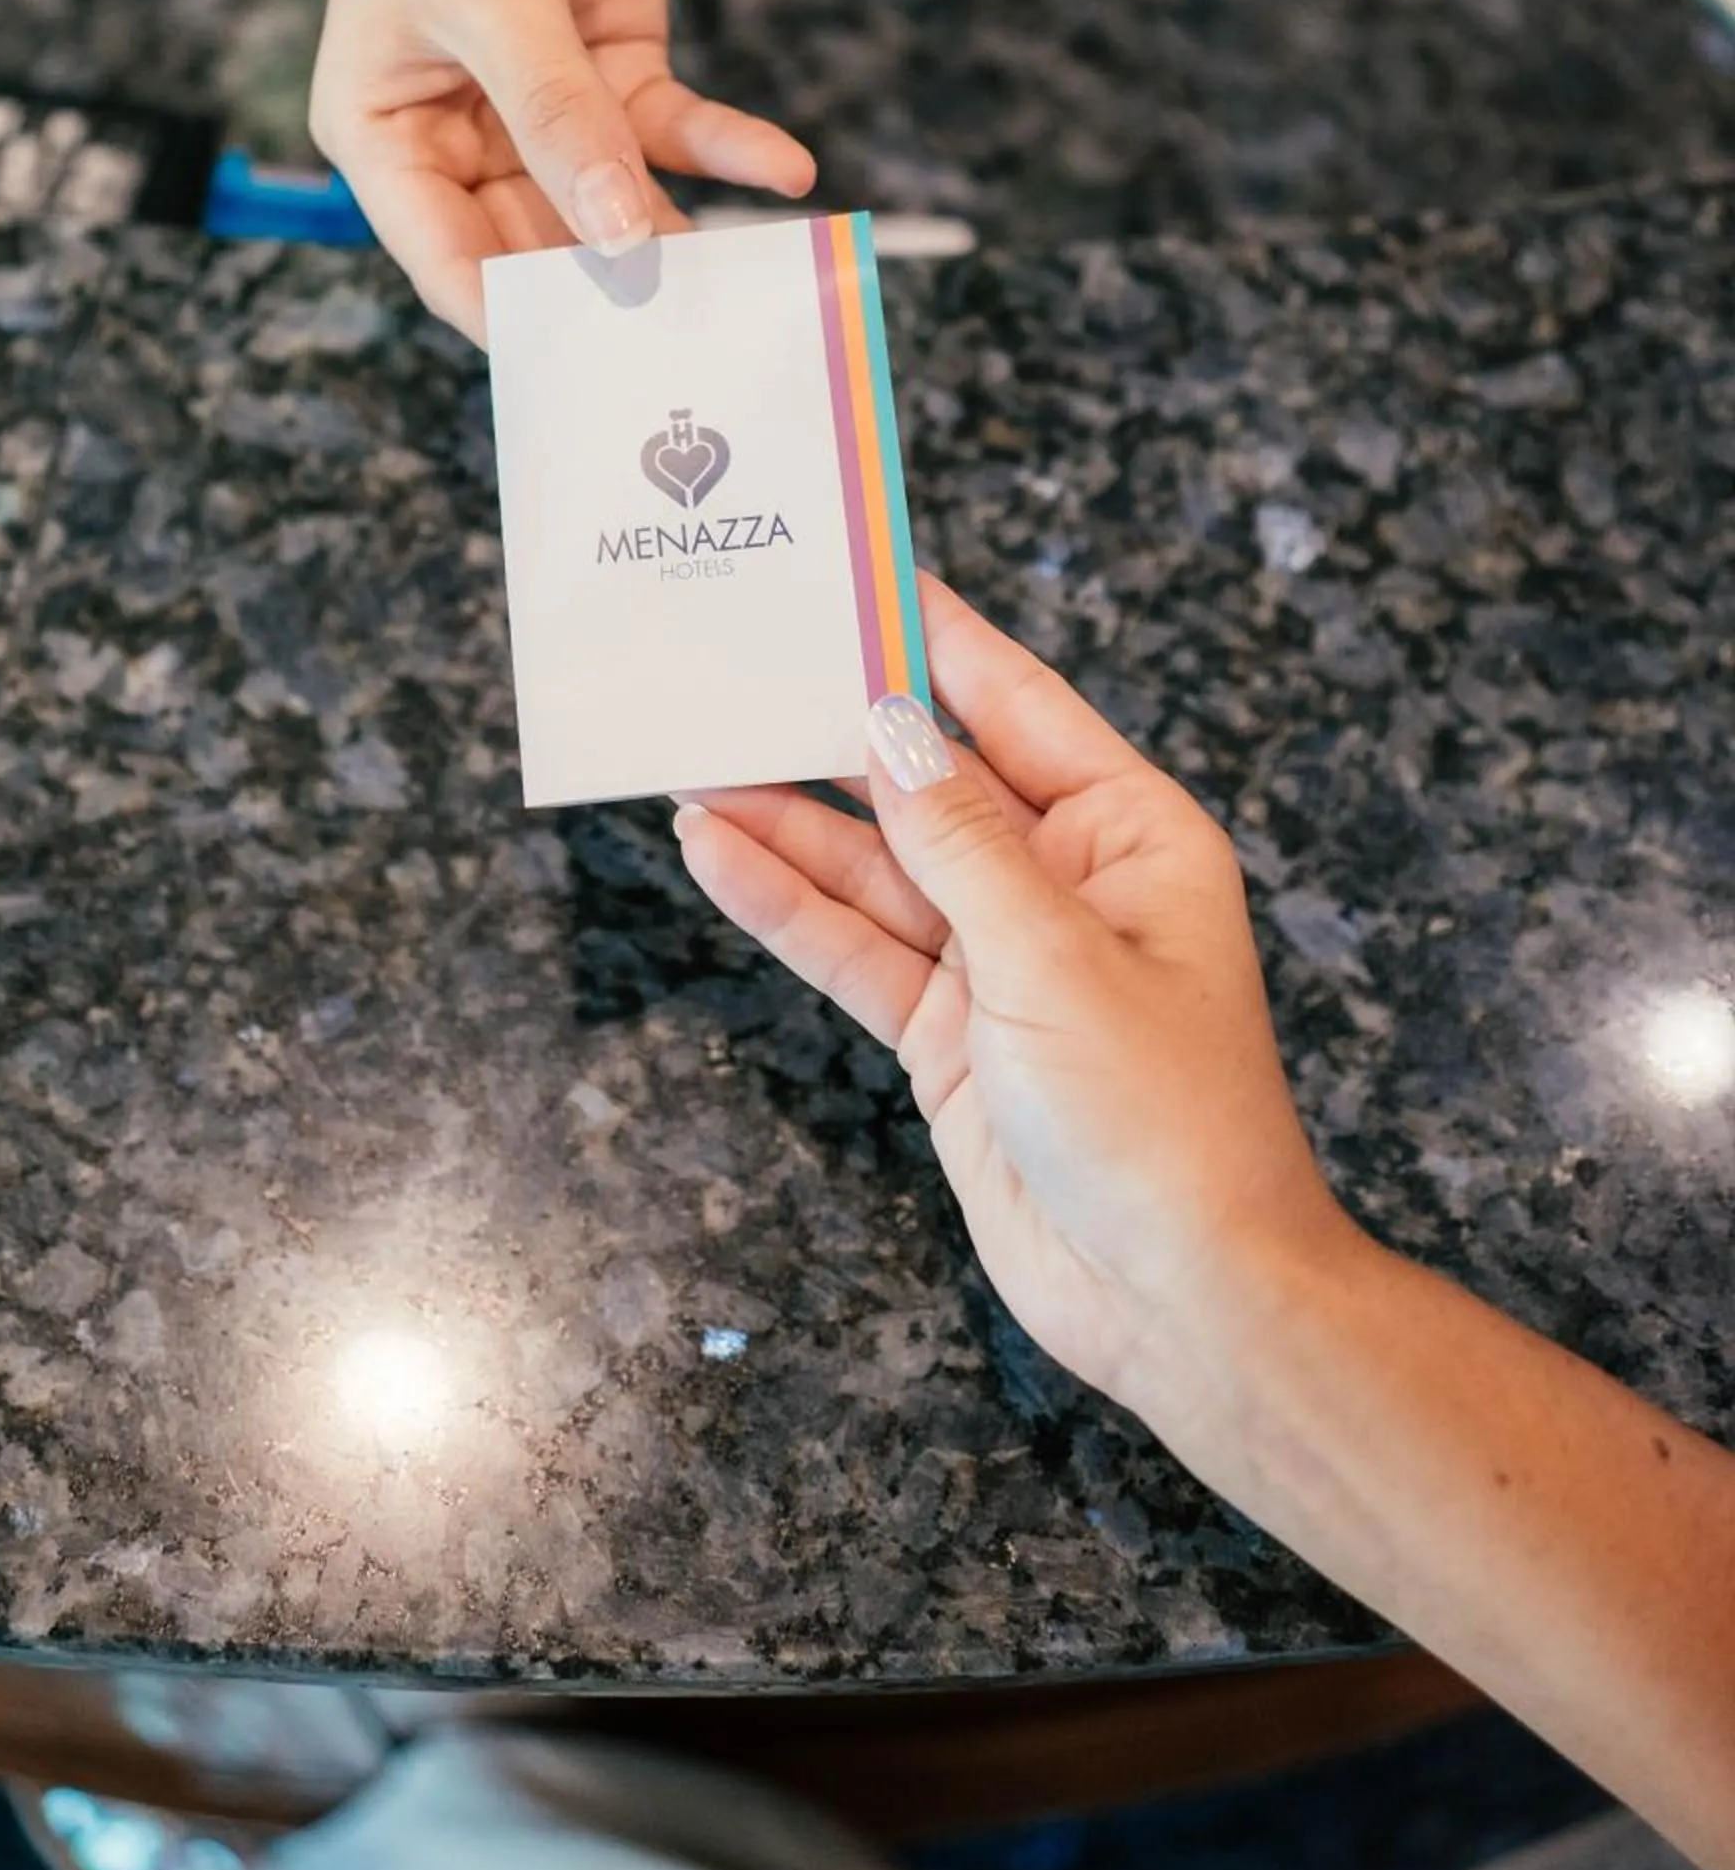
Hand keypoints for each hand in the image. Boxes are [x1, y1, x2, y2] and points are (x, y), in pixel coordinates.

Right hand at [308, 0, 814, 342]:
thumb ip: (559, 120)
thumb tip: (623, 240)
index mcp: (385, 138)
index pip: (451, 265)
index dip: (525, 324)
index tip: (602, 375)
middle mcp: (462, 140)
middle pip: (545, 249)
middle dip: (621, 290)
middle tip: (706, 344)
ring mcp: (546, 110)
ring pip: (621, 203)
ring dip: (689, 236)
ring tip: (762, 283)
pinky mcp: (617, 66)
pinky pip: (677, 134)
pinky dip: (731, 152)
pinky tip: (788, 172)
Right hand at [674, 577, 1350, 1415]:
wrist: (1183, 1300)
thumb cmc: (1165, 1122)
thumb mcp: (1057, 959)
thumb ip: (960, 839)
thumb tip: (890, 725)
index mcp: (1129, 833)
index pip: (1014, 703)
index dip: (932, 635)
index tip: (858, 569)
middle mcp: (1064, 881)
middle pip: (930, 779)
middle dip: (834, 727)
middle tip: (735, 659)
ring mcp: (1000, 959)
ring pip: (876, 866)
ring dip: (786, 818)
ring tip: (688, 755)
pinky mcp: (949, 1033)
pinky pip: (856, 947)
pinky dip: (786, 904)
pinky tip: (715, 851)